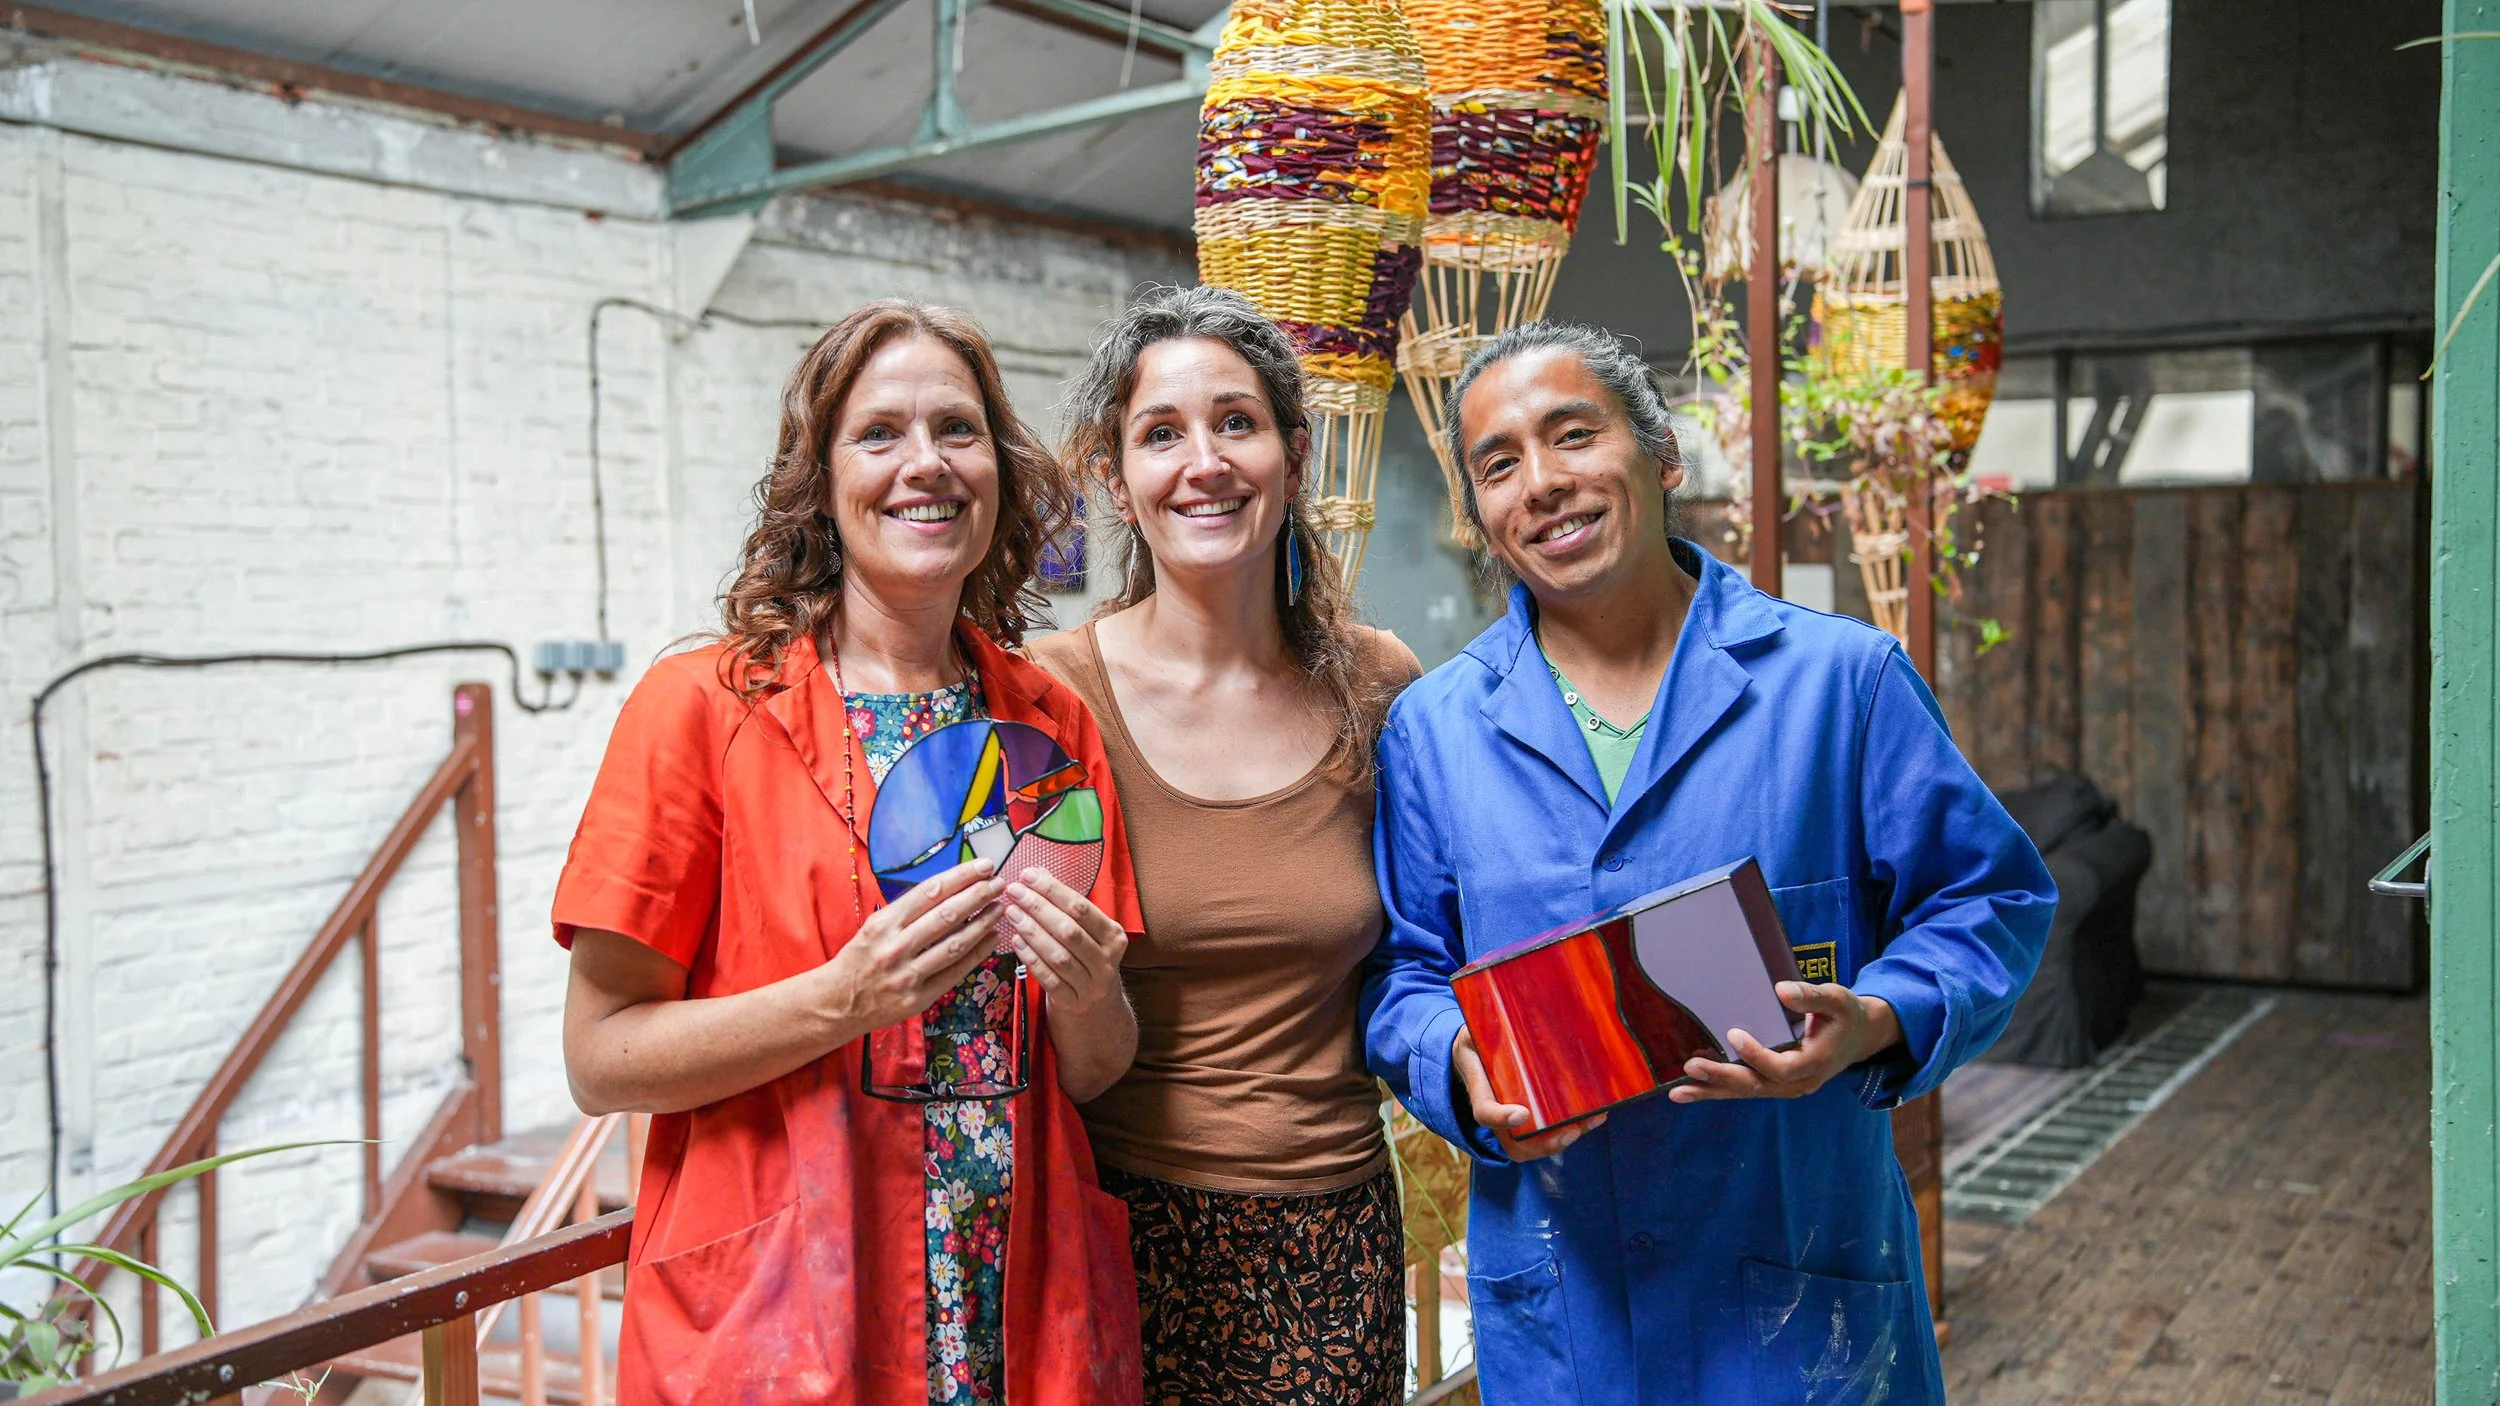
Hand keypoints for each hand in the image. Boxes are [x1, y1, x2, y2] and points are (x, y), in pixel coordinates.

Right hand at [817, 859, 1003, 1032]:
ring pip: (954, 945)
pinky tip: (991, 939)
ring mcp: (907, 975)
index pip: (929, 892)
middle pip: (946, 915)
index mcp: (884, 923)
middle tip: (1000, 883)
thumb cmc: (860, 959)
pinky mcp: (918, 998)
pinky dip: (976, 954)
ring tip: (1000, 909)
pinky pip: (954, 973)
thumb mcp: (875, 927)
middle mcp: (895, 947)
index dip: (961, 876)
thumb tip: (949, 889)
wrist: (838, 1003)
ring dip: (982, 924)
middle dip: (978, 896)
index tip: (984, 866)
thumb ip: (907, 911)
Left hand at [999, 868, 1128, 1010]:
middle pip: (1069, 931)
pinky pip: (1048, 979)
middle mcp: (1106, 961)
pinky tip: (1016, 941)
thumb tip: (1037, 873)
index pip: (1081, 908)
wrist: (1096, 1005)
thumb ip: (1066, 905)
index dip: (1053, 890)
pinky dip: (1031, 958)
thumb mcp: (1087, 932)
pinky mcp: (1072, 1002)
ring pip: (1058, 956)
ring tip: (1011, 912)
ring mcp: (1090, 985)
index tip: (1028, 875)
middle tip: (1014, 891)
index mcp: (1114, 936)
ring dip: (1032, 931)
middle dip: (1038, 908)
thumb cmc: (1086, 957)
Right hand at [1451, 1027, 1604, 1160]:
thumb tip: (1508, 1003)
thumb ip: (1488, 1025)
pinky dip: (1572, 1131)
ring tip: (1592, 1120)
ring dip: (1563, 1140)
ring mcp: (1513, 1119)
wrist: (1472, 1051)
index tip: (1521, 1114)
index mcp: (1479, 1087)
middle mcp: (1496, 1111)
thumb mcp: (1474, 1028)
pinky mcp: (1531, 1117)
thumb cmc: (1476, 1038)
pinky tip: (1596, 1115)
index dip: (1500, 1118)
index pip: (1484, 1112)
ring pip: (1533, 1145)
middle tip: (1571, 1129)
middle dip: (1544, 1144)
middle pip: (1515, 1143)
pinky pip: (1547, 1135)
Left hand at [1669, 982, 1900, 1102]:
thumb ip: (1811, 997)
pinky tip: (1690, 1089)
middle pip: (1757, 1085)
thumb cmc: (1845, 1015)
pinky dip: (1718, 1089)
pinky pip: (1746, 1089)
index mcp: (1815, 1063)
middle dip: (1722, 1078)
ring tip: (1678, 1092)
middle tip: (1691, 1067)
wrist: (1859, 1037)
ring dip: (1712, 1091)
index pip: (1782, 1068)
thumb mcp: (1837, 1000)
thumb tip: (1781, 990)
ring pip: (1747, 1092)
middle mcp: (1799, 1082)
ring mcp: (1786, 1087)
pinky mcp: (1775, 1083)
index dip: (1757, 1055)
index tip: (1733, 1033)